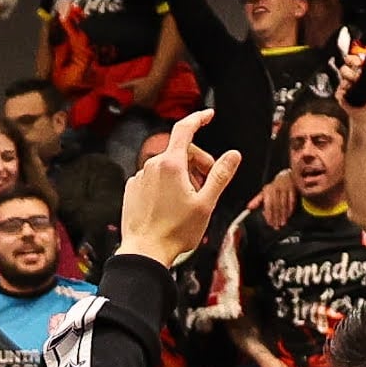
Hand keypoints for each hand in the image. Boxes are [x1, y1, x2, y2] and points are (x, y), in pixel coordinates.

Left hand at [113, 110, 238, 269]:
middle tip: (208, 185)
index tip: (208, 115)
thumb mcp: (206, 203)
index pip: (185, 129)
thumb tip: (233, 155)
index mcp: (171, 164)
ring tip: (190, 201)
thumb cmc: (175, 232)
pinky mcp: (132, 190)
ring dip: (183, 176)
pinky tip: (171, 205)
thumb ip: (220, 175)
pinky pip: (154, 179)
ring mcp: (139, 177)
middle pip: (181, 152)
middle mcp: (152, 166)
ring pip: (168, 166)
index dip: (198, 118)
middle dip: (199, 163)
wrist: (145, 251)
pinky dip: (166, 185)